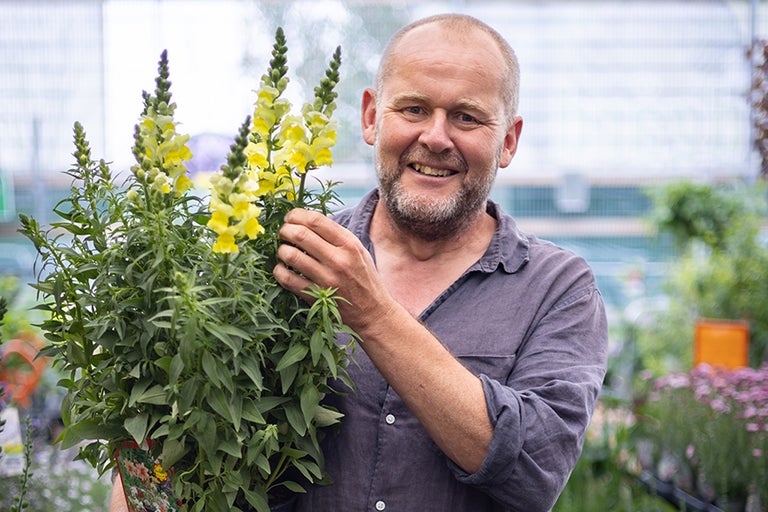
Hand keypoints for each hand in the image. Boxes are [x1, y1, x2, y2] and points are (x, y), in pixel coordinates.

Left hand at [273, 208, 393, 334]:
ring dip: (281, 250)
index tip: (290, 217)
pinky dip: (279, 271)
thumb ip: (336, 236)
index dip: (297, 215)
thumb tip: (307, 221)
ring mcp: (326, 279)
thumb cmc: (364, 278)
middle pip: (301, 234)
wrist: (373, 312)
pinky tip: (281, 269)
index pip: (316, 220)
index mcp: (349, 244)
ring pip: (291, 256)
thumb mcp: (358, 251)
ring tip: (283, 250)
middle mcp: (338, 260)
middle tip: (283, 232)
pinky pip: (287, 279)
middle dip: (285, 230)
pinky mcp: (316, 297)